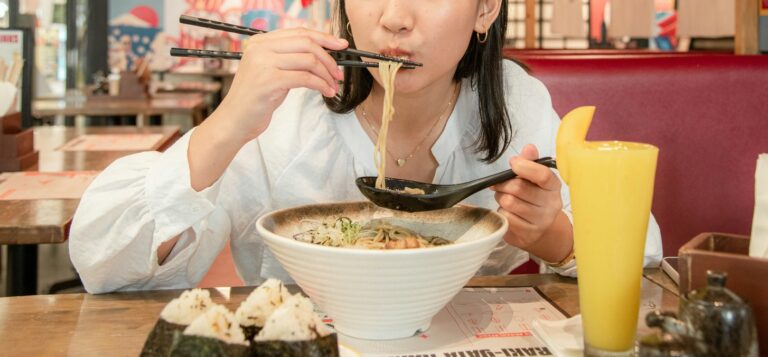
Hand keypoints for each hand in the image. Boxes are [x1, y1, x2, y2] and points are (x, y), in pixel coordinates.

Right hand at [210, 28, 347, 142]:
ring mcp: (263, 63)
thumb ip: (289, 59)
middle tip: (339, 72)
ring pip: (308, 60)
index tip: (341, 45)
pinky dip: (321, 85)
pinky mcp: (269, 81)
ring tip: (333, 86)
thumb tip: (322, 54)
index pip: (299, 32)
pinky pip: (305, 78)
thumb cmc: (256, 98)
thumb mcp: (272, 72)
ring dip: (326, 74)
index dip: (324, 37)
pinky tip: (327, 92)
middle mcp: (260, 48)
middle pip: (306, 43)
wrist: (235, 120)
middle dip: (328, 58)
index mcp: (261, 42)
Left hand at [492, 144, 562, 249]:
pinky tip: (508, 213)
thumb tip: (529, 148)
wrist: (540, 229)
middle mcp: (551, 205)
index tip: (513, 163)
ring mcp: (540, 221)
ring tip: (504, 198)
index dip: (525, 167)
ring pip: (509, 203)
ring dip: (500, 198)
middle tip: (499, 185)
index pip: (543, 175)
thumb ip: (530, 162)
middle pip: (518, 188)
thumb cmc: (533, 198)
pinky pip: (506, 218)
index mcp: (554, 187)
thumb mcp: (534, 179)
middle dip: (503, 184)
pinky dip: (502, 213)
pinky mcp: (528, 234)